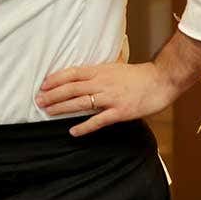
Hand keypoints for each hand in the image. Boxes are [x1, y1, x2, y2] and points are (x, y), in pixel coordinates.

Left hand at [36, 61, 178, 136]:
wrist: (162, 80)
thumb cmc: (138, 75)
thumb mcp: (113, 68)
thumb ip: (97, 73)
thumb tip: (79, 77)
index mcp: (100, 71)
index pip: (71, 73)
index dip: (55, 79)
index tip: (42, 85)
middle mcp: (102, 83)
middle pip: (71, 88)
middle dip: (52, 95)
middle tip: (38, 100)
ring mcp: (111, 98)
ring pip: (80, 102)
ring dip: (62, 107)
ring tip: (48, 112)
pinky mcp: (120, 112)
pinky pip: (98, 120)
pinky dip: (84, 126)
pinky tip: (73, 131)